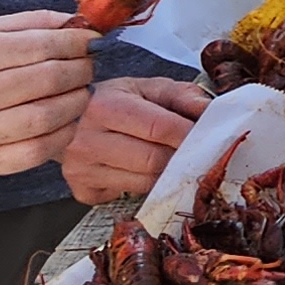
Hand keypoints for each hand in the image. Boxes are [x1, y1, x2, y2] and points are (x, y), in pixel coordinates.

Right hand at [0, 12, 96, 188]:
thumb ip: (15, 26)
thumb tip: (68, 20)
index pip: (29, 46)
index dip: (70, 41)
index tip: (91, 38)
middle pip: (40, 80)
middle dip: (78, 69)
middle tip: (91, 64)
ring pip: (41, 117)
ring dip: (75, 102)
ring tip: (83, 91)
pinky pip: (32, 153)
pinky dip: (60, 136)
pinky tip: (68, 122)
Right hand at [58, 74, 204, 206]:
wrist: (71, 119)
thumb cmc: (116, 102)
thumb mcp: (148, 88)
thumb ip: (182, 95)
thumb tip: (209, 110)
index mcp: (104, 106)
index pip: (158, 127)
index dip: (190, 134)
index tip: (212, 138)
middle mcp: (87, 140)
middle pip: (153, 161)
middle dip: (182, 158)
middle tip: (199, 154)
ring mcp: (82, 170)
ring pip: (145, 183)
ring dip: (167, 175)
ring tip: (173, 160)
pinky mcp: (84, 191)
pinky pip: (129, 196)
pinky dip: (145, 187)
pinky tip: (144, 172)